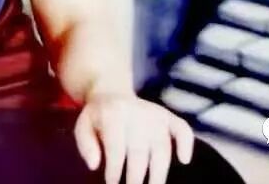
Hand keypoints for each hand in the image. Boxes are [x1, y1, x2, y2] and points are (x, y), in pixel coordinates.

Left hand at [74, 91, 193, 183]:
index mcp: (112, 114)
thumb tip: (94, 164)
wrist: (111, 92)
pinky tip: (184, 160)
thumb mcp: (82, 126)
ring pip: (162, 147)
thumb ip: (85, 144)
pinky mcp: (167, 116)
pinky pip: (182, 128)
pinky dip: (186, 142)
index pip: (116, 147)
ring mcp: (154, 114)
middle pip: (139, 152)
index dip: (114, 170)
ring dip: (158, 173)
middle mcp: (136, 112)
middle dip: (135, 178)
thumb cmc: (97, 118)